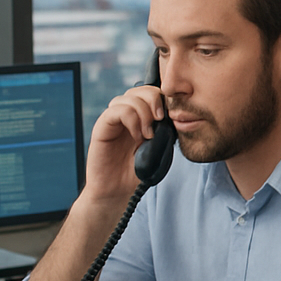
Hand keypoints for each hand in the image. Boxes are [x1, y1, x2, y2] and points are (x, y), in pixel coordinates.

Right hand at [82, 84, 167, 201]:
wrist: (118, 191)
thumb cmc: (139, 172)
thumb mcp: (159, 148)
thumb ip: (165, 129)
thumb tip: (178, 115)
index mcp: (141, 117)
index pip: (152, 92)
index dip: (163, 98)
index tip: (171, 115)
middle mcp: (126, 114)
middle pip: (140, 89)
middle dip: (154, 100)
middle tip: (161, 120)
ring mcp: (113, 120)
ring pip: (128, 97)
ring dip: (143, 113)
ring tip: (148, 135)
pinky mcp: (102, 128)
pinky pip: (116, 111)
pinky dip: (131, 119)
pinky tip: (137, 136)